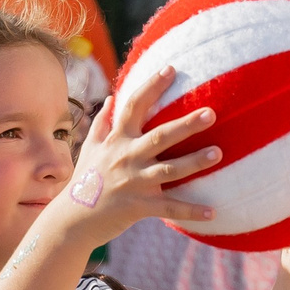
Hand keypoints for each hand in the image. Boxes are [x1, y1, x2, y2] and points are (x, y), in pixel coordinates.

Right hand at [51, 64, 222, 249]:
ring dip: (194, 162)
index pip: (133, 106)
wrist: (72, 220)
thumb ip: (102, 124)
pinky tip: (213, 211)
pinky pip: (168, 208)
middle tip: (211, 113)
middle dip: (186, 125)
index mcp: (116, 140)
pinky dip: (190, 211)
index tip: (171, 69)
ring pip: (168, 170)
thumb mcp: (90, 149)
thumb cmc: (84, 181)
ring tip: (218, 153)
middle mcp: (126, 157)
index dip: (151, 86)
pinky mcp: (137, 206)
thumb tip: (111, 98)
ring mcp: (132, 182)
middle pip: (160, 136)